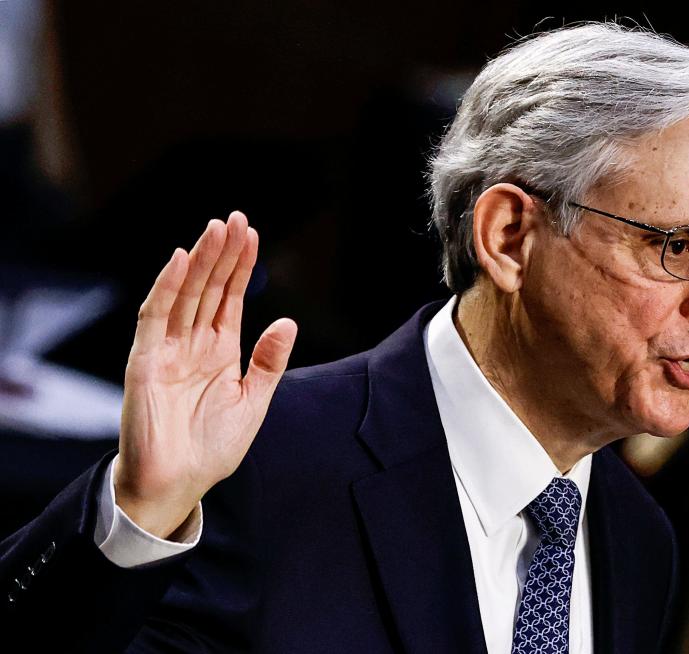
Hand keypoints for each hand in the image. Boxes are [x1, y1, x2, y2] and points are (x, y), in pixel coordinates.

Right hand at [115, 211, 296, 538]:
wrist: (178, 484)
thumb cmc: (212, 447)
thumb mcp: (253, 402)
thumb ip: (269, 362)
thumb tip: (288, 319)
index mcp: (219, 350)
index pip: (230, 297)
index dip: (241, 266)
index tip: (252, 234)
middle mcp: (192, 343)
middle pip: (208, 288)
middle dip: (222, 253)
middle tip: (236, 219)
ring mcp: (167, 349)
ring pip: (185, 294)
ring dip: (200, 261)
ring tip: (216, 229)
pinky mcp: (144, 361)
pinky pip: (155, 317)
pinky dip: (167, 287)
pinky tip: (181, 259)